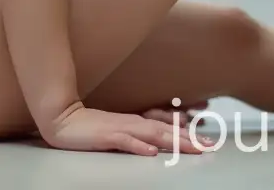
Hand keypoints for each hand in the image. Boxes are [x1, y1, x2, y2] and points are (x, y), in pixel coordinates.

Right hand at [43, 103, 211, 155]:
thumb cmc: (90, 127)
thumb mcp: (118, 132)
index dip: (189, 131)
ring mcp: (121, 128)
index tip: (208, 138)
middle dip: (190, 139)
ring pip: (153, 135)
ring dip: (174, 141)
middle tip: (210, 146)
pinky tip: (152, 153)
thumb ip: (137, 135)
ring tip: (192, 148)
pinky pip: (125, 142)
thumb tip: (157, 146)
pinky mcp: (106, 136)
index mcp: (137, 122)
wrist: (63, 119)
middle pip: (167, 131)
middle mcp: (134, 123)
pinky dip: (139, 146)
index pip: (168, 127)